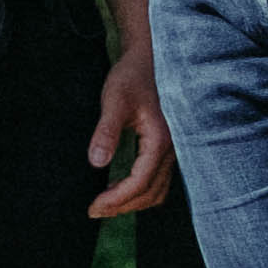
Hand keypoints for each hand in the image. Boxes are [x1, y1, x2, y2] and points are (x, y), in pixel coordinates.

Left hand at [88, 44, 174, 217]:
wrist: (150, 57)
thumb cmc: (132, 75)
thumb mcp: (114, 99)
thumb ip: (106, 130)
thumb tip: (96, 162)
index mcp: (160, 139)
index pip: (139, 183)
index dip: (116, 200)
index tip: (93, 207)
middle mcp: (173, 148)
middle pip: (151, 192)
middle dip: (123, 206)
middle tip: (95, 210)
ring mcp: (174, 148)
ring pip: (158, 189)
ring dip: (133, 201)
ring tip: (106, 201)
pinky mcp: (168, 146)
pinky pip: (158, 178)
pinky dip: (141, 189)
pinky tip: (119, 183)